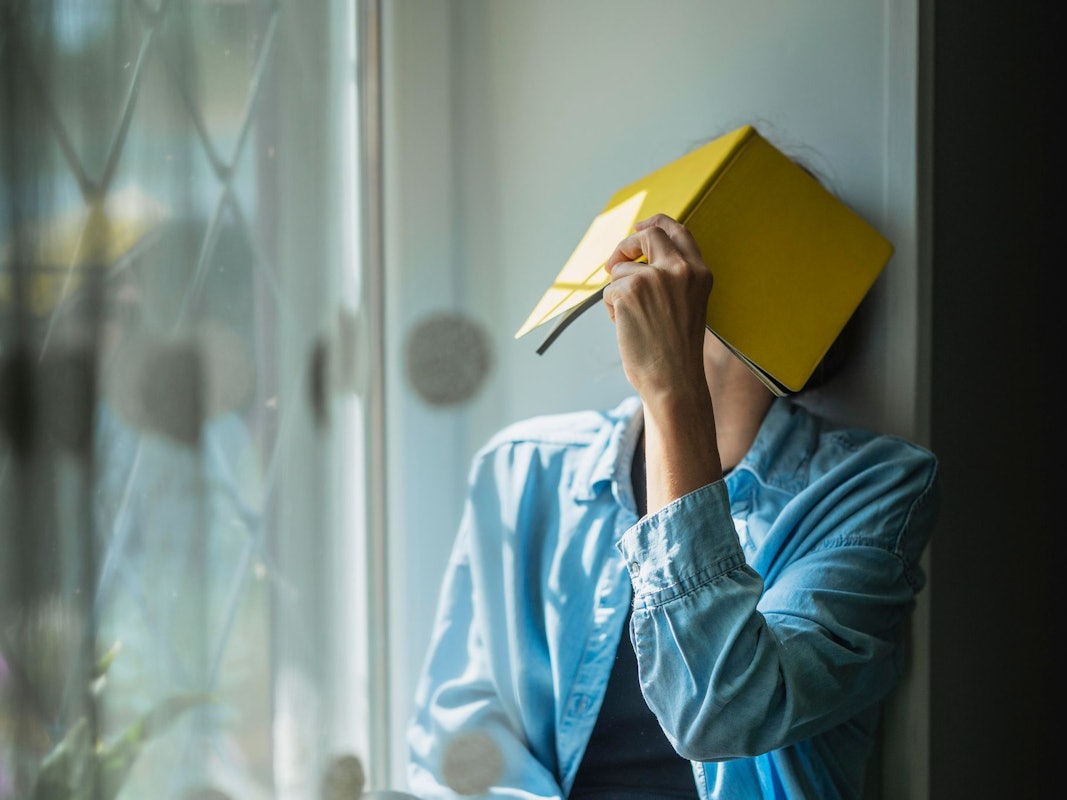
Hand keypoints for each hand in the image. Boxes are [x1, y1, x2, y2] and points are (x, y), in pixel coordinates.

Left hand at [603, 214, 712, 402]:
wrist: (674, 381)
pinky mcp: (629, 291)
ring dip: (619, 294)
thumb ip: (672, 278)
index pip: (677, 231)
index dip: (655, 224)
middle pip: (647, 234)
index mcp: (699, 272)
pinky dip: (612, 310)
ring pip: (621, 270)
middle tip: (614, 262)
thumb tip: (636, 257)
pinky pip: (609, 291)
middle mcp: (679, 269)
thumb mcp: (688, 304)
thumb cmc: (676, 351)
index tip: (640, 227)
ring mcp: (654, 278)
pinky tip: (629, 329)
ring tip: (635, 321)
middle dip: (626, 245)